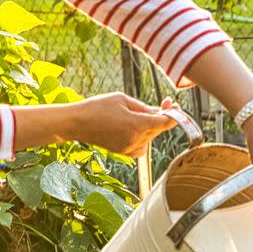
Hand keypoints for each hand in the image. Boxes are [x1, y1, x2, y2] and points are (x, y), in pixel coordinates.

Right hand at [69, 94, 183, 156]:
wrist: (77, 123)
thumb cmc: (98, 107)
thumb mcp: (123, 100)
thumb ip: (144, 107)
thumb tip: (158, 112)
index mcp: (137, 125)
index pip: (165, 122)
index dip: (174, 114)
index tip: (175, 106)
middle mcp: (135, 139)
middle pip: (158, 129)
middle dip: (163, 116)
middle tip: (164, 103)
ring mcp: (129, 148)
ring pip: (150, 137)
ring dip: (151, 126)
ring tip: (142, 113)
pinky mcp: (123, 152)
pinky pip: (142, 145)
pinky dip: (143, 137)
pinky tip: (135, 127)